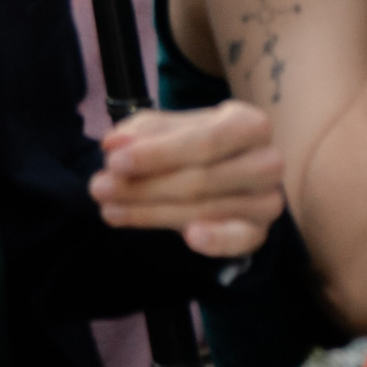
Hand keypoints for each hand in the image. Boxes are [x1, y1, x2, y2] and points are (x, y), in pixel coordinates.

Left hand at [89, 101, 285, 259]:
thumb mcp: (170, 129)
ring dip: (151, 213)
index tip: (113, 161)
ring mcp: (267, 201)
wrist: (228, 168)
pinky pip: (238, 241)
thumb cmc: (194, 144)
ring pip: (205, 210)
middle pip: (201, 179)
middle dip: (144, 186)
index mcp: (250, 124)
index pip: (204, 141)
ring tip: (109, 209)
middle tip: (99, 188)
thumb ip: (141, 132)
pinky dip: (215, 241)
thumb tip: (113, 144)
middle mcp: (267, 162)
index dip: (157, 153)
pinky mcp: (258, 233)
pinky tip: (188, 238)